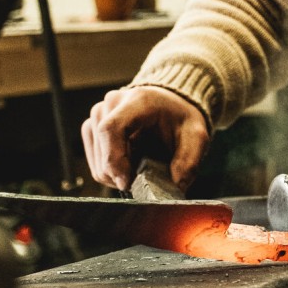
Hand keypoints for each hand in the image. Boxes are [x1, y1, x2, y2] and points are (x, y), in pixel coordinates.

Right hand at [81, 85, 210, 192]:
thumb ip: (189, 161)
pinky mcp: (91, 127)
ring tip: (141, 166)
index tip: (127, 182)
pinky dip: (112, 172)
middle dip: (124, 174)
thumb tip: (177, 186)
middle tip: (148, 175)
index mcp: (138, 101)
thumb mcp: (196, 136)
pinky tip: (130, 163)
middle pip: (103, 152)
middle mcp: (111, 103)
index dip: (114, 159)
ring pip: (97, 163)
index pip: (111, 129)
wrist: (169, 104)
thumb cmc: (180, 118)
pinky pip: (95, 164)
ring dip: (118, 175)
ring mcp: (98, 115)